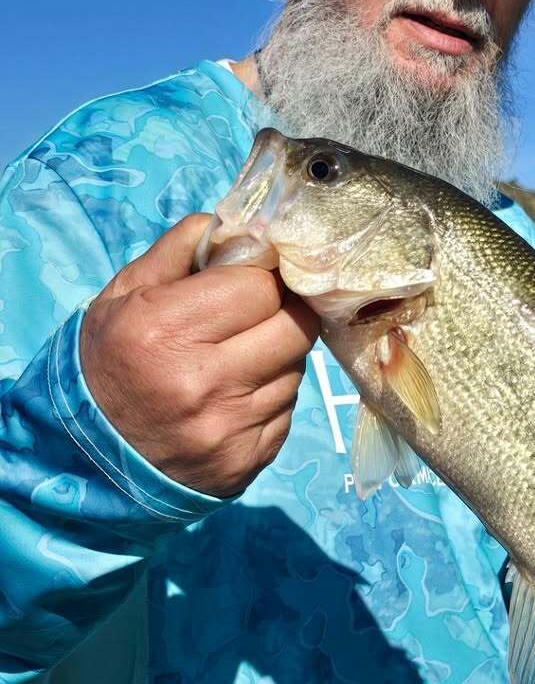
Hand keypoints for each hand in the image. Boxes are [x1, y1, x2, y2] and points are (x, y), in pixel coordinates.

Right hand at [80, 214, 320, 496]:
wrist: (88, 457)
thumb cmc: (109, 362)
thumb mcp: (123, 295)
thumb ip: (181, 250)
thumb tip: (238, 224)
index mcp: (165, 331)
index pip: (261, 287)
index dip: (262, 277)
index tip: (254, 278)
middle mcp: (202, 382)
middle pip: (296, 327)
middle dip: (284, 312)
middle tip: (260, 313)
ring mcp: (230, 428)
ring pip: (297, 369)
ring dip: (278, 356)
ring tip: (240, 358)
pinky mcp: (248, 460)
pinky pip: (288, 410)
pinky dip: (271, 397)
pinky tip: (237, 397)